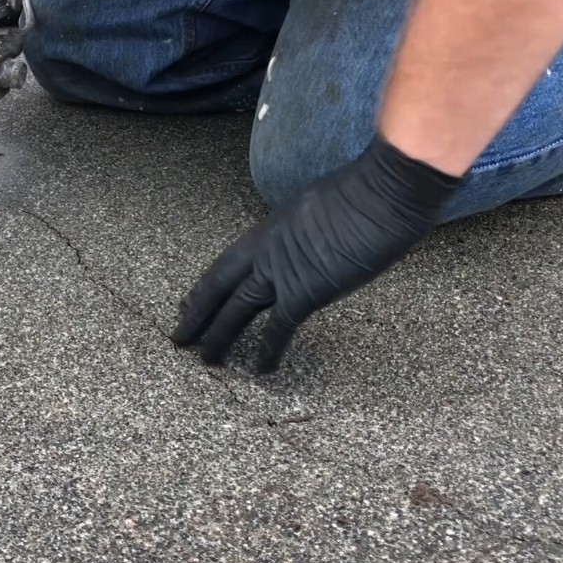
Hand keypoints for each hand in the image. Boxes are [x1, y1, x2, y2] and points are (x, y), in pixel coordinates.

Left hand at [172, 136, 464, 372]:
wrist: (384, 192)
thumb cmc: (365, 192)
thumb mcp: (316, 206)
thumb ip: (303, 231)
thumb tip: (308, 243)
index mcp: (268, 229)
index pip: (226, 264)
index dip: (204, 287)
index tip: (186, 303)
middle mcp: (265, 250)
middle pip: (218, 287)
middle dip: (196, 314)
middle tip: (178, 337)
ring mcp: (282, 271)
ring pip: (237, 310)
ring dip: (219, 337)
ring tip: (205, 361)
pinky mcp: (306, 291)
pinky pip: (279, 328)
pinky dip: (269, 351)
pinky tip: (260, 370)